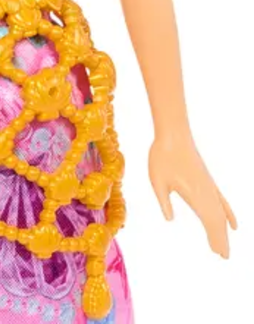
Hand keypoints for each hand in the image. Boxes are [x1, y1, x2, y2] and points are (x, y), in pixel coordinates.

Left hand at [149, 134, 236, 256]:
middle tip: (223, 256)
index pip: (210, 222)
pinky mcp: (207, 179)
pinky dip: (228, 213)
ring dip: (223, 230)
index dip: (216, 238)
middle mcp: (207, 192)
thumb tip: (170, 220)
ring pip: (221, 212)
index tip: (219, 254)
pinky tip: (234, 224)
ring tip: (224, 246)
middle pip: (217, 220)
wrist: (173, 133)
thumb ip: (163, 200)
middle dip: (221, 239)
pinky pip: (222, 200)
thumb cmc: (162, 156)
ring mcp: (209, 186)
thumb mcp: (157, 180)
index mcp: (195, 194)